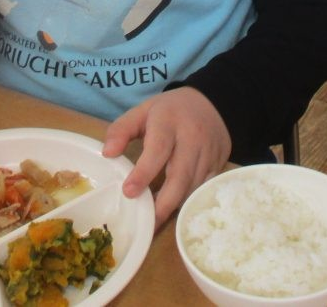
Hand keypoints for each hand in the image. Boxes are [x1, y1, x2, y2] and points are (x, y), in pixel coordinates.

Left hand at [102, 87, 230, 228]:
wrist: (212, 103)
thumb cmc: (170, 110)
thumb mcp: (142, 111)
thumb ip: (121, 129)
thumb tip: (107, 153)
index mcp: (169, 121)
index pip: (158, 149)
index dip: (144, 172)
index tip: (129, 192)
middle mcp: (193, 138)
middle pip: (180, 175)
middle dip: (163, 203)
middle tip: (146, 222)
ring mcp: (209, 153)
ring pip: (193, 187)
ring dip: (174, 206)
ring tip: (155, 221)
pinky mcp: (219, 165)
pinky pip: (203, 189)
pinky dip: (188, 202)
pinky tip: (173, 210)